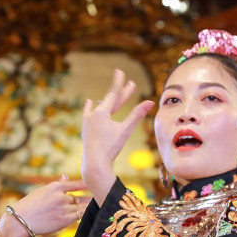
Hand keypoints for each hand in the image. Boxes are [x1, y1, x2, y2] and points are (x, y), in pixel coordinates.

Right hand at [0, 175, 91, 236]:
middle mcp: (61, 196)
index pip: (77, 184)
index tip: (97, 184)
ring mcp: (64, 208)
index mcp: (55, 187)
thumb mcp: (42, 191)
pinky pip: (79, 216)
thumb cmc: (30, 205)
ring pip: (81, 207)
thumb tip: (66, 176)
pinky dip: (83, 215)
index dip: (88, 185)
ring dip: (86, 208)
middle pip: (80, 197)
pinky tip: (88, 216)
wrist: (20, 221)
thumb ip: (57, 185)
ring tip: (97, 207)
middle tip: (101, 198)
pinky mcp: (65, 220)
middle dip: (88, 199)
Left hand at [81, 69, 153, 204]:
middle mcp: (93, 115)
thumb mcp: (125, 130)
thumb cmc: (111, 147)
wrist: (94, 164)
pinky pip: (88, 114)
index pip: (113, 93)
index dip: (119, 82)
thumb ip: (137, 115)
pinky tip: (89, 102)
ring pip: (99, 107)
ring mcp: (88, 122)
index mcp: (102, 112)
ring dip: (108, 101)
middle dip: (121, 93)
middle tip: (131, 84)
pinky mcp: (86, 130)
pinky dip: (90, 107)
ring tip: (113, 95)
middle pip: (110, 101)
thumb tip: (150, 102)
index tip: (120, 71)